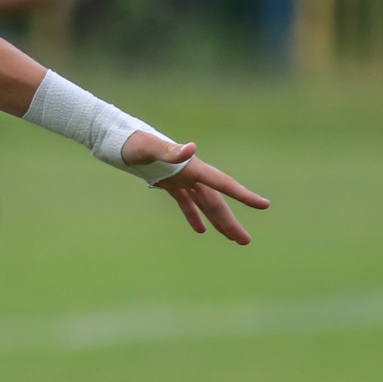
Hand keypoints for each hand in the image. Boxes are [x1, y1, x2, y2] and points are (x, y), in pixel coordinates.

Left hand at [120, 131, 270, 244]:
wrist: (117, 140)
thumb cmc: (133, 142)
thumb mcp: (149, 147)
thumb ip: (170, 150)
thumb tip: (191, 148)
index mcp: (192, 167)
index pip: (222, 183)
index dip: (243, 195)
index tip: (264, 205)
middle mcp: (190, 173)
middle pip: (216, 201)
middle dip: (230, 221)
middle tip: (245, 241)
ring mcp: (180, 178)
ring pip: (204, 204)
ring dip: (218, 221)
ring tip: (233, 239)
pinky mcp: (168, 182)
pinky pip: (186, 202)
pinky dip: (194, 215)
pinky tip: (201, 230)